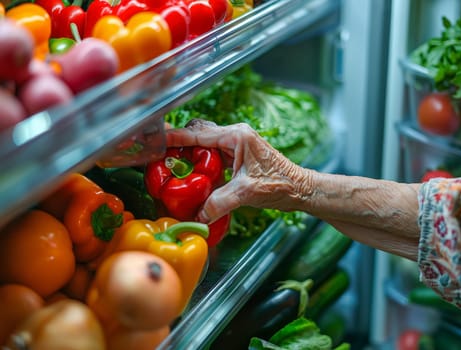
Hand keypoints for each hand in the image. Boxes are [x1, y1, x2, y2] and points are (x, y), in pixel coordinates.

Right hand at [166, 119, 308, 223]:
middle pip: (199, 133)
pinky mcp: (238, 155)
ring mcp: (237, 144)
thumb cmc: (281, 184)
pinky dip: (201, 162)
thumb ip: (218, 203)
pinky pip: (213, 154)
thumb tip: (198, 217)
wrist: (300, 189)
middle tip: (162, 156)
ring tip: (172, 166)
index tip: (157, 141)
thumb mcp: (246, 193)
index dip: (175, 138)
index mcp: (237, 136)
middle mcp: (236, 135)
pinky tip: (193, 176)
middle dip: (180, 143)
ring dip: (190, 153)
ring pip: (205, 143)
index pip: (198, 134)